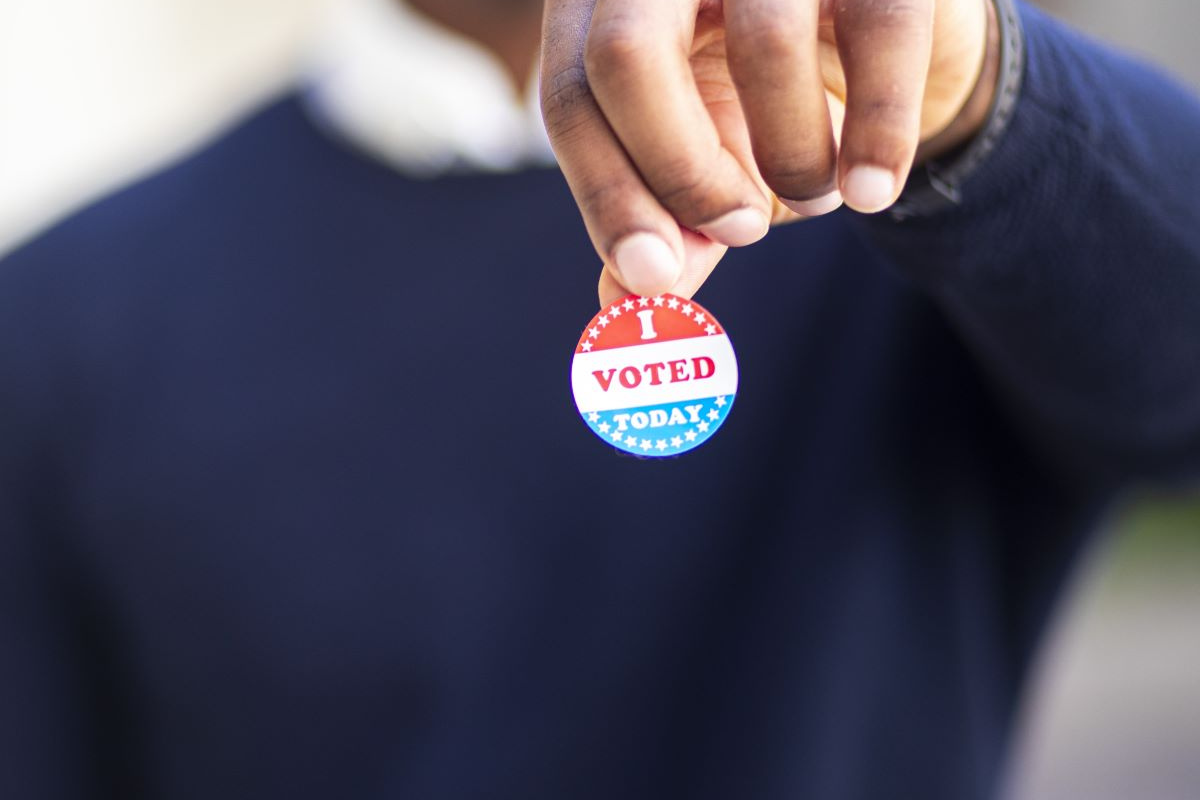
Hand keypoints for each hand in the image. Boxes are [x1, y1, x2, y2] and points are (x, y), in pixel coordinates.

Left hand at [540, 0, 999, 303]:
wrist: (889, 50)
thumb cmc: (770, 106)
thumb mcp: (708, 167)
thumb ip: (665, 227)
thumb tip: (618, 306)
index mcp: (605, 0)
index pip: (571, 91)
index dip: (606, 193)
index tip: (650, 275)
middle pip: (627, 55)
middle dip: (680, 170)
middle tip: (738, 231)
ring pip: (761, 46)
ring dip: (794, 160)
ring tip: (816, 195)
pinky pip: (879, 38)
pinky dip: (877, 135)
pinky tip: (872, 192)